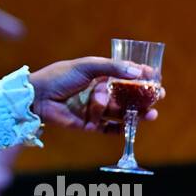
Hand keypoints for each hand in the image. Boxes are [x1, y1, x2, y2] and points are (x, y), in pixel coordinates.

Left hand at [28, 57, 161, 130]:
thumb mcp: (86, 66)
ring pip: (121, 113)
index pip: (126, 76)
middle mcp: (99, 92)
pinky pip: (108, 129)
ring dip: (137, 114)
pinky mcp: (89, 124)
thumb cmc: (59, 77)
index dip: (141, 78)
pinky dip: (119, 129)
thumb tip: (138, 72)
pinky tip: (130, 127)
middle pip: (127, 96)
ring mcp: (95, 109)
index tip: (156, 79)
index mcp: (100, 75)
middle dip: (144, 98)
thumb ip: (112, 68)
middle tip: (159, 98)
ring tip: (151, 114)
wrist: (37, 97)